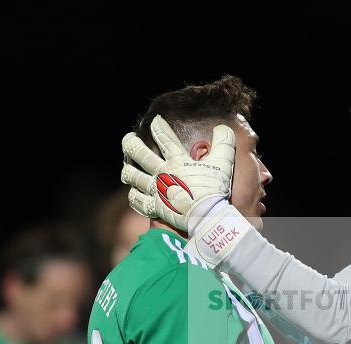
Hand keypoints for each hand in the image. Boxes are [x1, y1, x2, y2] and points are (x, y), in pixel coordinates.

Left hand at [120, 115, 234, 232]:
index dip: (158, 127)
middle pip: (140, 155)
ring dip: (128, 170)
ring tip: (126, 167)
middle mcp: (163, 173)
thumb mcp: (224, 162)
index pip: (164, 138)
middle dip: (131, 144)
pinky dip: (134, 196)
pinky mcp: (155, 208)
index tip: (155, 120)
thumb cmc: (214, 189)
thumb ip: (224, 143)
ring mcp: (157, 191)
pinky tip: (133, 193)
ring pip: (134, 177)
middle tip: (128, 139)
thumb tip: (222, 127)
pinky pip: (138, 200)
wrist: (207, 217)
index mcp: (178, 161)